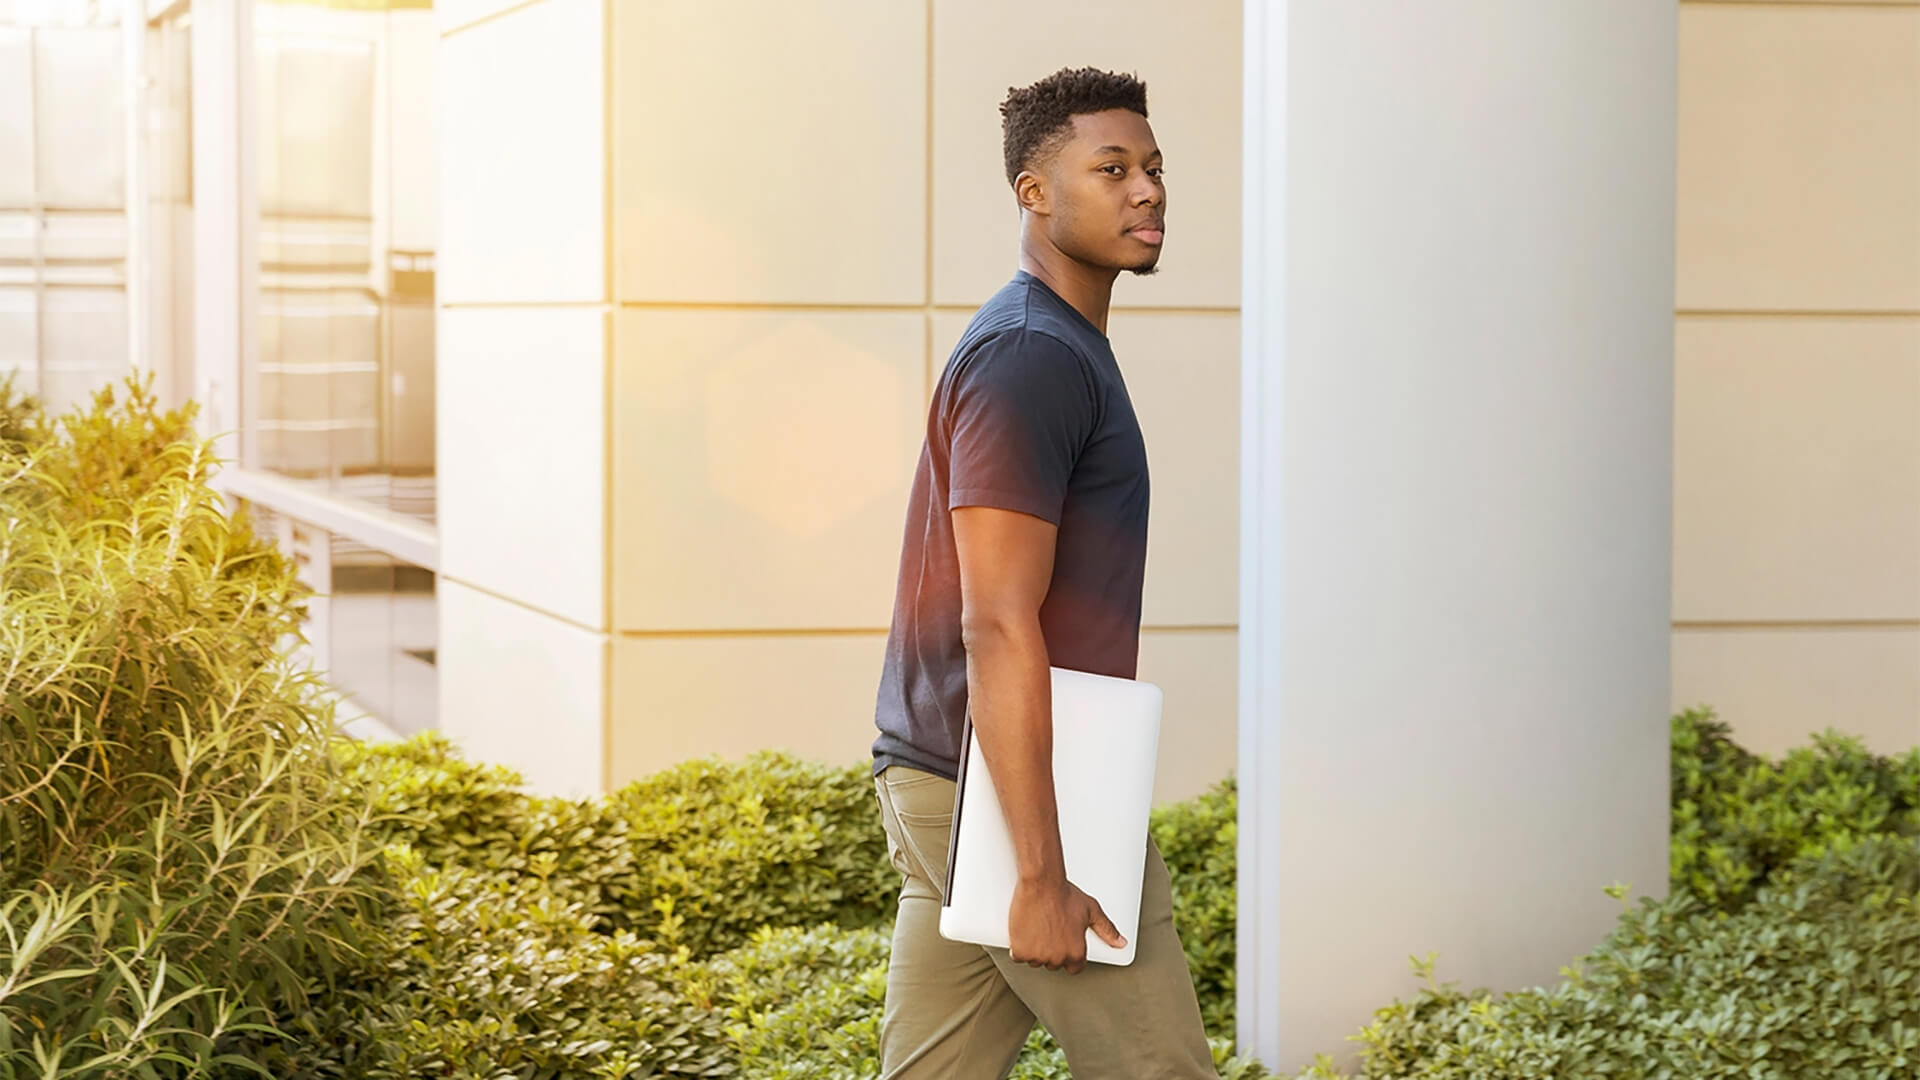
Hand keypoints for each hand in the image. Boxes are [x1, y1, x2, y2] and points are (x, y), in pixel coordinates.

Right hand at [1008, 875, 1126, 974]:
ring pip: (1034, 961)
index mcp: (1076, 952)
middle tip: (1048, 931)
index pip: (1074, 968)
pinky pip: (1017, 957)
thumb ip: (1107, 929)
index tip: (1062, 945)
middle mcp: (1058, 957)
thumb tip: (1121, 943)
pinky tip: (1023, 933)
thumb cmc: (1065, 894)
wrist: (1041, 882)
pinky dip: (1018, 947)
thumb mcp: (1091, 910)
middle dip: (1050, 950)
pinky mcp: (1021, 950)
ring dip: (1033, 949)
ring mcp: (1038, 955)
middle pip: (1053, 964)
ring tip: (1037, 928)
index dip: (1068, 956)